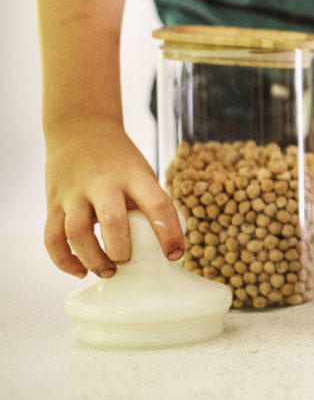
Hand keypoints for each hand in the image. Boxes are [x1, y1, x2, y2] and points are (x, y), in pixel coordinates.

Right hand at [44, 118, 182, 277]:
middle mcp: (103, 183)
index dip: (169, 233)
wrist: (80, 129)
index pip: (157, 205)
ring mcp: (74, 193)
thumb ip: (149, 204)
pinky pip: (52, 238)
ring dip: (93, 259)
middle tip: (128, 262)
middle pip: (112, 221)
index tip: (175, 255)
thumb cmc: (119, 160)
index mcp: (134, 175)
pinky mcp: (53, 203)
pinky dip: (64, 260)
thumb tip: (164, 245)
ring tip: (107, 271)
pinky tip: (79, 270)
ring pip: (77, 233)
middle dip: (121, 250)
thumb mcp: (142, 173)